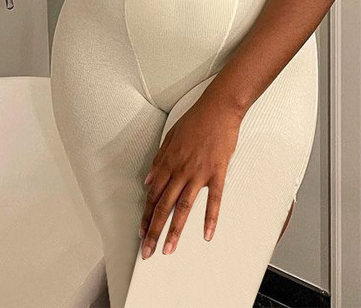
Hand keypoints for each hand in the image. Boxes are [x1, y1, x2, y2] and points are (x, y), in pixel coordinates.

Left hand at [139, 94, 242, 257]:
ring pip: (184, 207)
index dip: (146, 216)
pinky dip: (210, 218)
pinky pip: (214, 200)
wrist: (219, 108)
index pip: (153, 195)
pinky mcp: (217, 173)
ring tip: (168, 249)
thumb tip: (148, 181)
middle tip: (148, 252)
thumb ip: (159, 160)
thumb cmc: (196, 120)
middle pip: (164, 206)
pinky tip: (206, 234)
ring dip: (175, 230)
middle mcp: (181, 170)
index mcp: (168, 162)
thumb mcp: (171, 136)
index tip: (141, 233)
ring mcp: (199, 173)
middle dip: (154, 231)